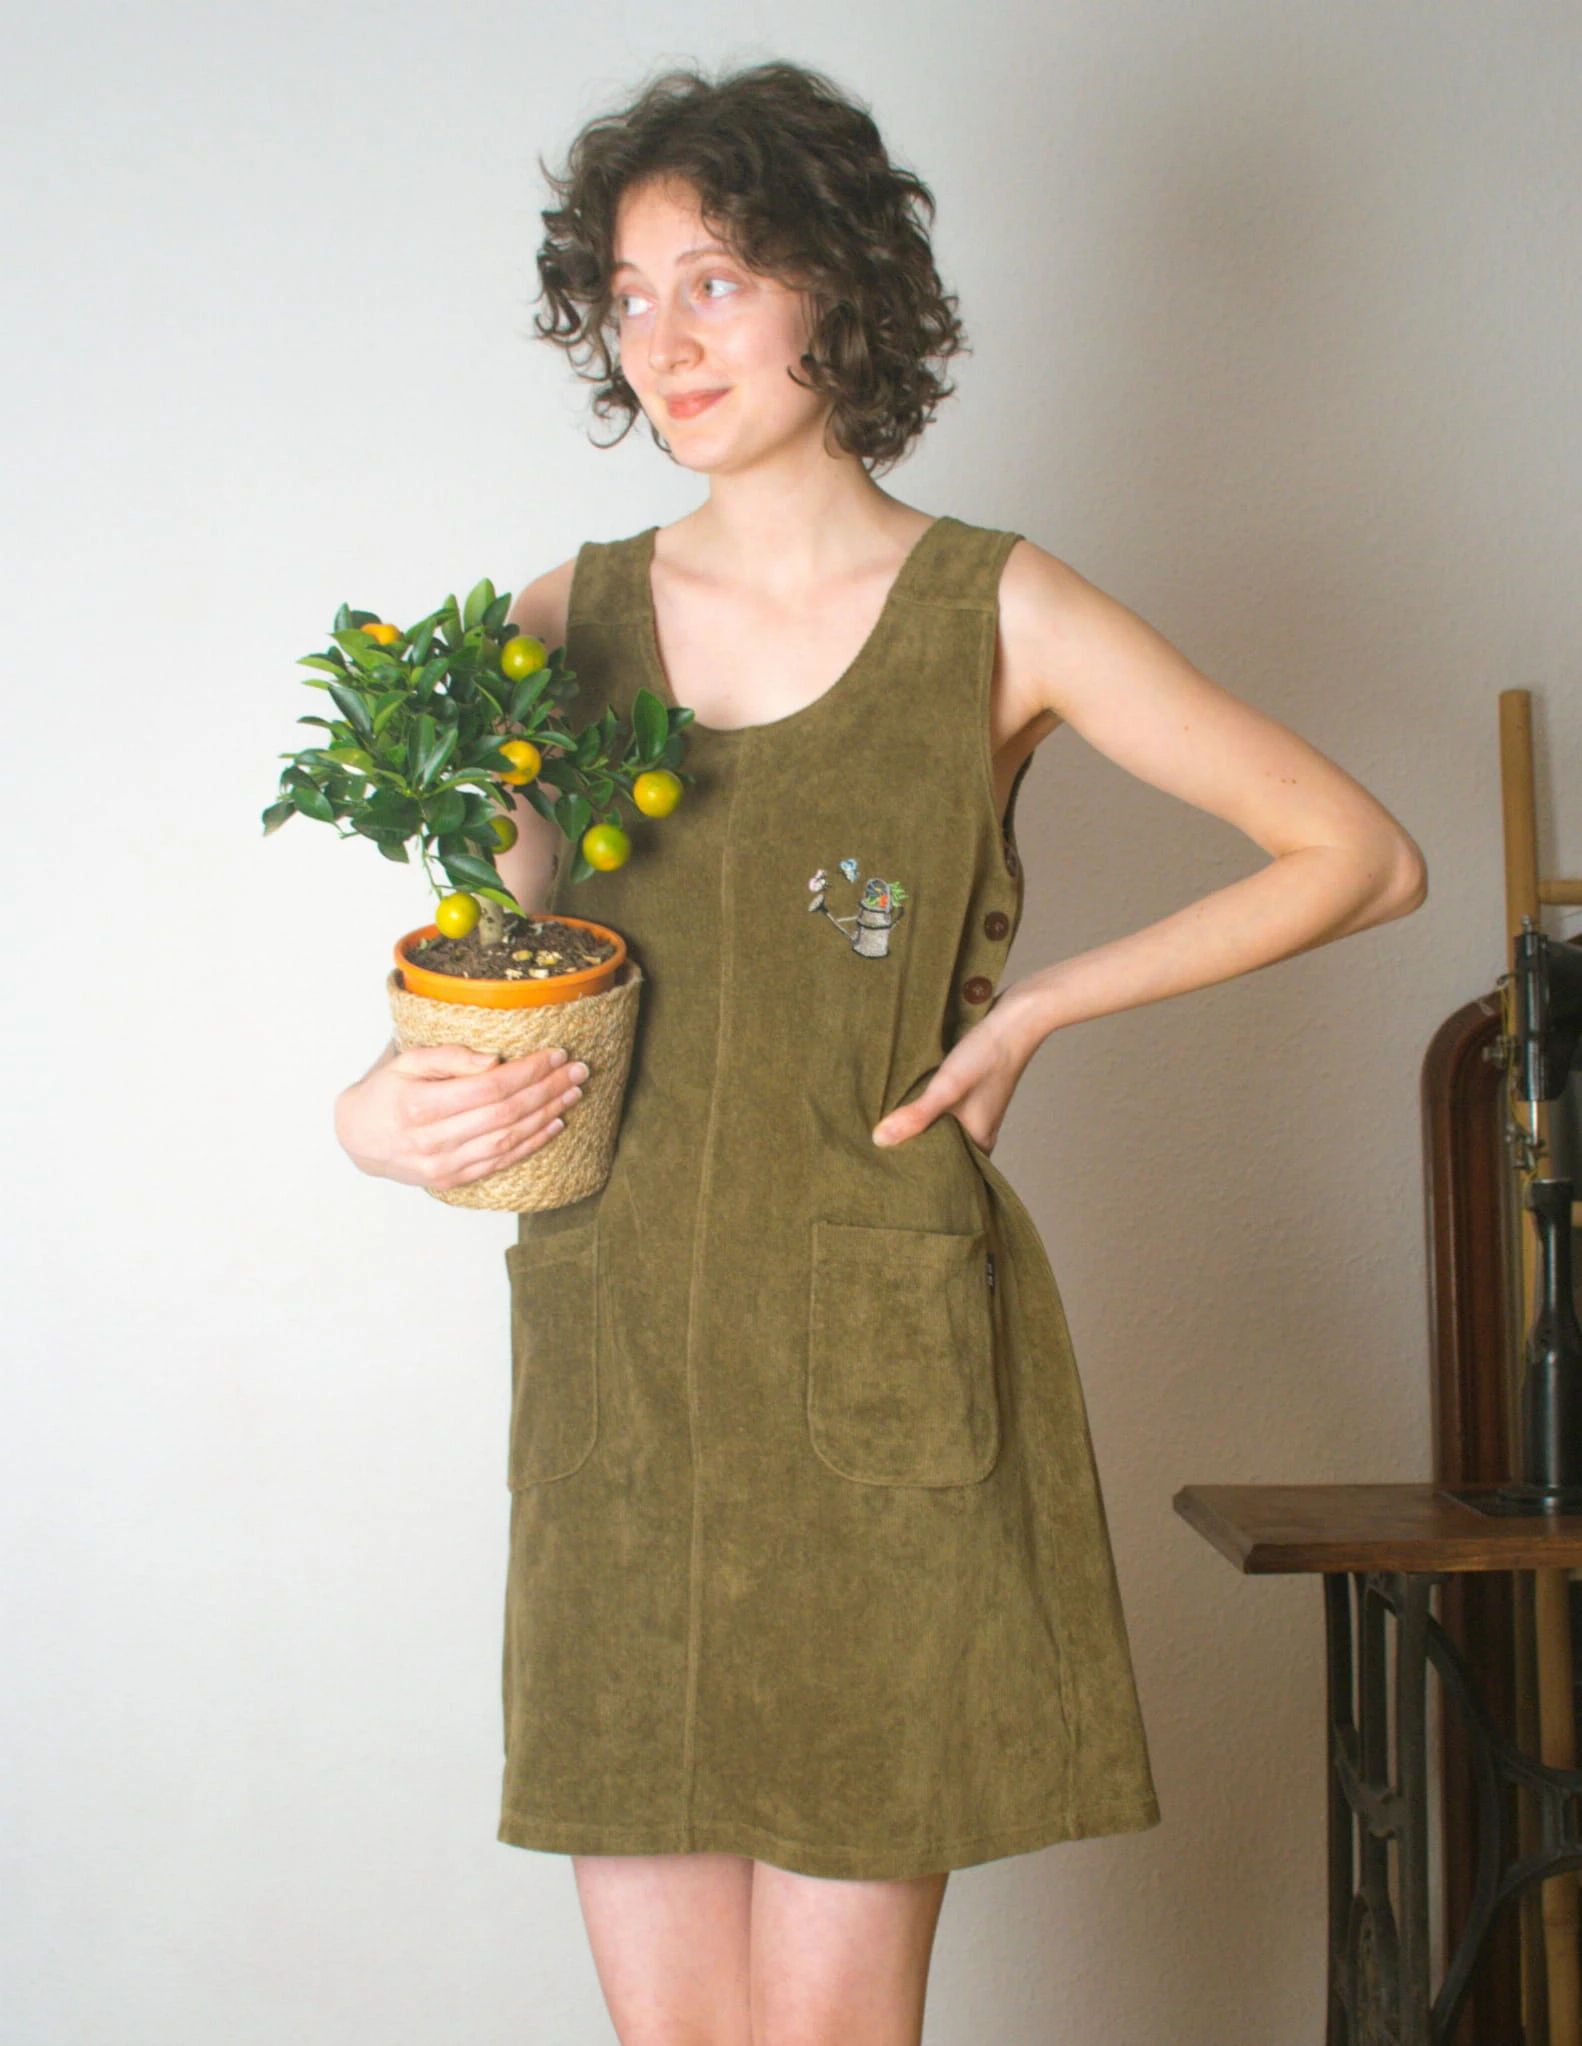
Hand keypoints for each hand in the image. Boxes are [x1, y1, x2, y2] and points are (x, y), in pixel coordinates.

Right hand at [334, 1040, 588, 1190]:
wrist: (358, 1137)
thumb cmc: (386, 1092)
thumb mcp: (406, 1062)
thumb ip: (449, 1057)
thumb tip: (494, 1060)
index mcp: (420, 1105)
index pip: (489, 1086)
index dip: (528, 1071)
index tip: (556, 1054)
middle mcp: (432, 1139)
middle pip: (505, 1113)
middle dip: (547, 1089)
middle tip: (577, 1071)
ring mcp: (443, 1165)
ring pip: (507, 1140)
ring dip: (546, 1115)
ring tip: (572, 1093)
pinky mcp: (451, 1180)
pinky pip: (500, 1162)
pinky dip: (531, 1143)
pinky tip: (554, 1124)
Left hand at [871, 995, 1036, 1155]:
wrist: (1015, 1020)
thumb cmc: (986, 1055)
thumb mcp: (947, 1087)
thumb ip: (917, 1115)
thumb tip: (880, 1141)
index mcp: (979, 1140)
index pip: (947, 1169)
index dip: (920, 1170)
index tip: (890, 1170)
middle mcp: (981, 1131)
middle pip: (946, 1151)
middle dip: (918, 1151)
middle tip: (882, 1153)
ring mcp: (979, 1112)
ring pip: (946, 1131)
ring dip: (924, 1130)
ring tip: (890, 1131)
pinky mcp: (974, 1094)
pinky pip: (949, 1113)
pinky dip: (932, 1113)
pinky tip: (912, 1105)